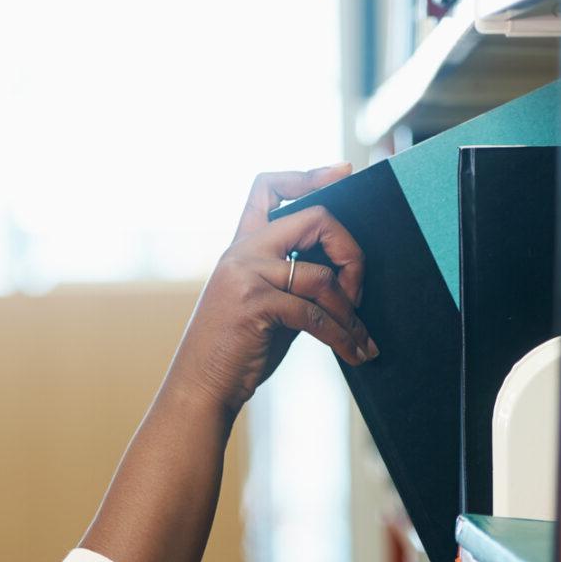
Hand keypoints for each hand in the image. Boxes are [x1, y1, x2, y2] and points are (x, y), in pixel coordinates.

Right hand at [164, 164, 376, 421]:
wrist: (201, 389)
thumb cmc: (237, 351)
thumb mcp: (266, 305)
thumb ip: (293, 280)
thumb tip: (344, 272)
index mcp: (242, 247)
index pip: (267, 188)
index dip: (308, 175)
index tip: (342, 172)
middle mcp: (242, 252)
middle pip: (313, 217)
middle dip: (350, 250)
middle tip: (359, 290)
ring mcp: (246, 275)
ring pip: (321, 274)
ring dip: (350, 311)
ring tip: (360, 337)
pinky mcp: (254, 304)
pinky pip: (314, 312)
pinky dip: (341, 335)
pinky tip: (353, 352)